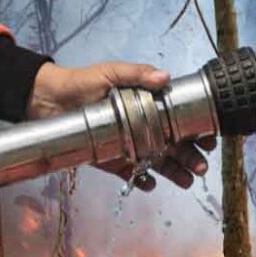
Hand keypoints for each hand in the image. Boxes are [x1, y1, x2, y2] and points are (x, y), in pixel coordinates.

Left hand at [29, 62, 216, 191]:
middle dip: (191, 157)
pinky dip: (143, 181)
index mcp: (149, 105)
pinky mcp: (112, 160)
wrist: (46, 100)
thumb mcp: (111, 72)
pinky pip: (132, 174)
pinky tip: (150, 184)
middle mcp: (144, 127)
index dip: (197, 130)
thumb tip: (165, 77)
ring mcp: (130, 145)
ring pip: (159, 162)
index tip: (209, 139)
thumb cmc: (81, 82)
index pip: (181, 119)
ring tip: (186, 181)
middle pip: (175, 145)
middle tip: (201, 166)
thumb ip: (137, 74)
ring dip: (175, 172)